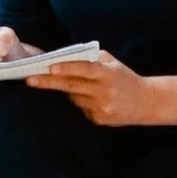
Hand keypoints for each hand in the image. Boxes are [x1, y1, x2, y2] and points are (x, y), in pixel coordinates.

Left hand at [26, 51, 156, 126]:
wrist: (147, 101)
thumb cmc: (123, 77)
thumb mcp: (112, 63)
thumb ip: (90, 58)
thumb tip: (62, 58)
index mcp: (108, 74)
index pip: (84, 69)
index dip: (66, 68)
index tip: (49, 67)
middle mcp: (105, 91)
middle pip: (72, 86)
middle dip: (48, 82)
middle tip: (29, 80)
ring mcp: (102, 107)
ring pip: (74, 98)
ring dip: (69, 91)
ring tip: (81, 87)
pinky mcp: (100, 119)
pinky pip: (81, 109)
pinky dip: (80, 102)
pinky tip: (92, 99)